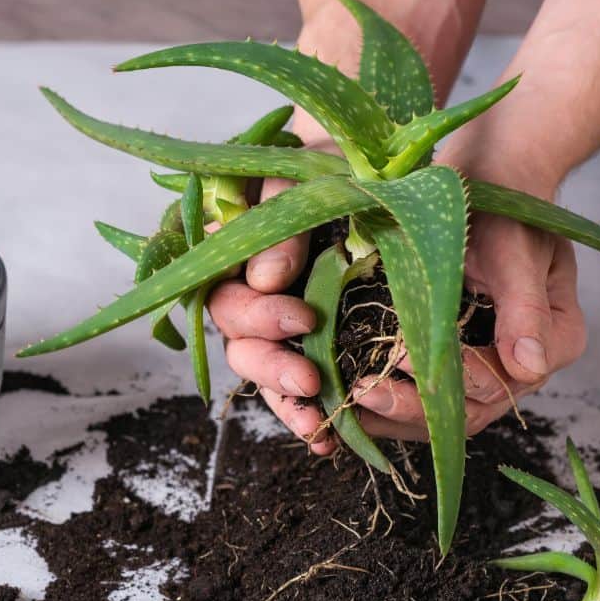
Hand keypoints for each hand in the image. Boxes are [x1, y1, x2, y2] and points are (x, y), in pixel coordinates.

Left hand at [207, 131, 586, 449]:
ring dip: (390, 415)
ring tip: (343, 408)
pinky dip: (382, 403)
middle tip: (362, 393)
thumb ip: (523, 307)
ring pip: (439, 414)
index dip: (457, 380)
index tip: (407, 359)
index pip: (505, 381)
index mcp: (552, 340)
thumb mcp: (514, 248)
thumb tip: (529, 366)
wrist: (487, 181)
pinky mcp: (447, 360)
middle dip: (412, 407)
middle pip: (468, 410)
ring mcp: (483, 367)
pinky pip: (417, 395)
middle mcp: (519, 364)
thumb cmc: (503, 206)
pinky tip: (342, 403)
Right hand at [207, 150, 337, 454]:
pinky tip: (328, 441)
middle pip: (238, 341)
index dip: (258, 316)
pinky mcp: (308, 342)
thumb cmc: (331, 159)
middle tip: (311, 378)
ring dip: (287, 401)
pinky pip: (297, 387)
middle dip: (272, 364)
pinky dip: (308, 415)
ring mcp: (276, 322)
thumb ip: (281, 220)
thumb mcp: (305, 171)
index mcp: (231, 251)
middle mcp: (246, 292)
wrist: (374, 162)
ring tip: (317, 423)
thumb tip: (266, 279)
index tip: (302, 316)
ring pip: (263, 373)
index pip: (225, 296)